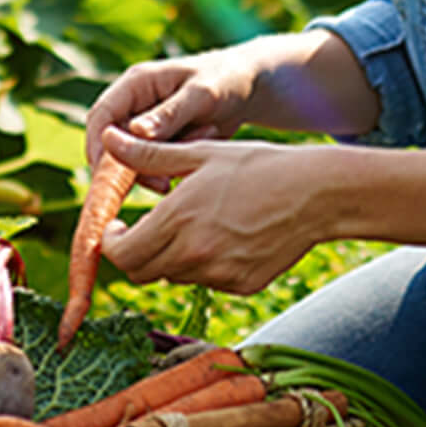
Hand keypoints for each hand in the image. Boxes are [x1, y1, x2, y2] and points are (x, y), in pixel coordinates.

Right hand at [84, 50, 259, 188]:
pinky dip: (169, 170)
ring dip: (157, 168)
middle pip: (112, 143)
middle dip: (131, 166)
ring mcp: (144, 126)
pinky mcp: (158, 143)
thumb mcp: (202, 95)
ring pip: (131, 159)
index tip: (107, 175)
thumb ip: (170, 114)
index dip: (99, 145)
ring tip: (191, 162)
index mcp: (136, 83)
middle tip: (163, 184)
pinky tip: (193, 163)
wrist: (249, 89)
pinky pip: (151, 165)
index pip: (101, 116)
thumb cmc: (226, 80)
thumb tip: (136, 133)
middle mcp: (134, 105)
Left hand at [89, 134, 330, 294]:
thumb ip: (149, 154)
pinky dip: (204, 265)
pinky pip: (207, 281)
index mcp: (178, 218)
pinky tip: (224, 237)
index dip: (111, 243)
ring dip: (169, 257)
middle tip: (142, 231)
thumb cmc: (257, 166)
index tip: (118, 227)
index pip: (121, 253)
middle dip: (133, 253)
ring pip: (173, 276)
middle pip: (140, 273)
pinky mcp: (241, 285)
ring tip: (192, 225)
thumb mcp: (200, 153)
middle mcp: (194, 253)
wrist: (316, 194)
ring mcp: (219, 274)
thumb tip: (109, 140)